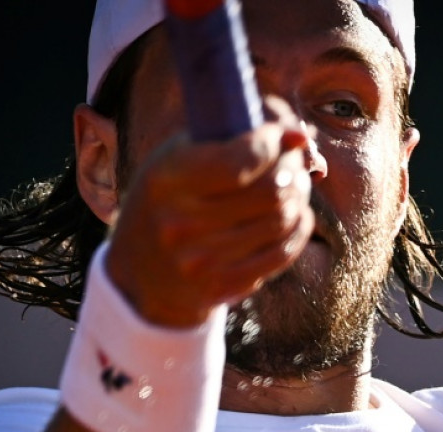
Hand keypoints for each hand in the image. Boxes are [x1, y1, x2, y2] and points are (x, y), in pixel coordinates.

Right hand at [107, 97, 313, 326]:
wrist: (143, 272)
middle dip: (292, 168)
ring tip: (297, 183)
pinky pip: (282, 252)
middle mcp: (181, 223)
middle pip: (270, 190)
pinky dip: (299, 227)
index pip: (241, 160)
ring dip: (299, 196)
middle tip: (295, 160)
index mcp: (166, 181)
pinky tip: (298, 213)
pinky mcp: (223, 285)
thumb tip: (298, 137)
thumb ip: (232, 139)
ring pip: (281, 219)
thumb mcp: (179, 158)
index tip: (277, 135)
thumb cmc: (171, 199)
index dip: (272, 142)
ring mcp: (202, 261)